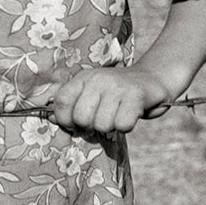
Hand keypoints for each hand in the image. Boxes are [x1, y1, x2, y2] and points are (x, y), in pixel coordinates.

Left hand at [49, 68, 174, 133]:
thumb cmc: (118, 94)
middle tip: (104, 117)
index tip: (78, 122)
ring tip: (119, 113)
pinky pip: (122, 125)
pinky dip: (127, 125)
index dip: (66, 120)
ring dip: (112, 126)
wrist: (153, 79)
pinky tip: (131, 114)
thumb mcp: (92, 93)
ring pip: (102, 125)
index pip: (61, 103)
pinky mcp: (135, 95)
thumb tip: (52, 118)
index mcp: (83, 78)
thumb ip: (72, 105)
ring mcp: (116, 86)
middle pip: (81, 118)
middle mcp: (98, 79)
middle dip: (91, 126)